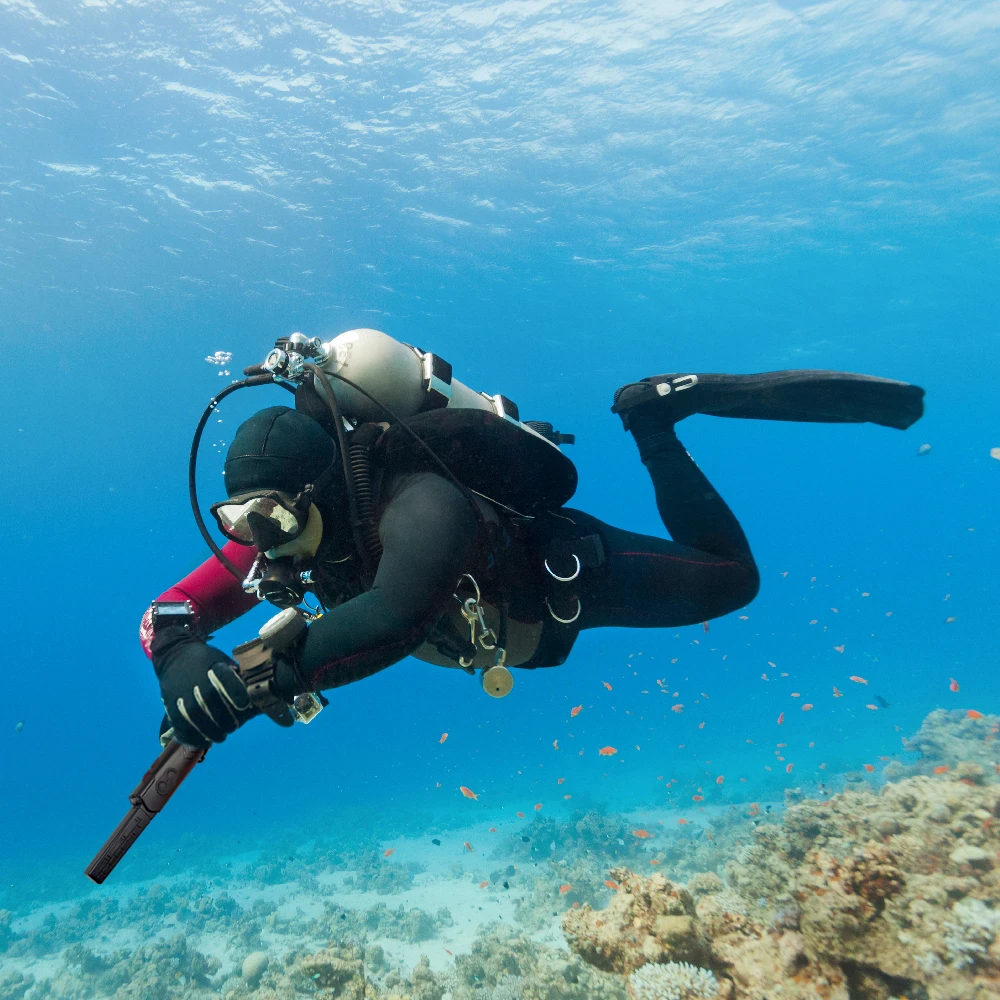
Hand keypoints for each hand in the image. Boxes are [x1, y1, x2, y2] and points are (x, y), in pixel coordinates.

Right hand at [151, 627, 255, 747]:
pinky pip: (180, 724)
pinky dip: (193, 737)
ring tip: (220, 737)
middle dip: (224, 719)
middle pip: (211, 702)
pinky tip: (204, 742)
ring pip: (195, 716)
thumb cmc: (207, 661)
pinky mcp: (170, 704)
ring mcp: (181, 692)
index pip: (226, 680)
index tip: (244, 705)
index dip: (237, 694)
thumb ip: (236, 676)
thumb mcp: (223, 660)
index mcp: (214, 666)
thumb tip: (255, 694)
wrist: (175, 655)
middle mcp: (197, 679)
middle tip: (233, 727)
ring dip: (210, 731)